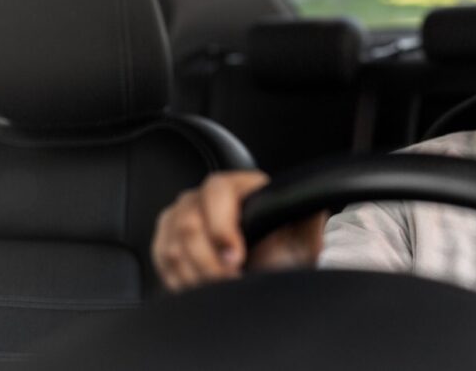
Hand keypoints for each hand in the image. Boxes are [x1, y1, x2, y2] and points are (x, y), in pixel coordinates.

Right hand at [152, 170, 327, 291]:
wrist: (269, 275)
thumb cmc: (285, 253)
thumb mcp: (303, 236)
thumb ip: (307, 216)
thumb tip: (313, 204)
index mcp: (237, 186)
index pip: (217, 191)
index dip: (221, 226)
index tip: (235, 258)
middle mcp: (202, 198)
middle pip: (189, 224)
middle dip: (210, 262)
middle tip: (230, 282)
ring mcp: (179, 218)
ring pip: (173, 247)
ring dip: (197, 275)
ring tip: (221, 288)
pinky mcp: (165, 243)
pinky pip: (162, 262)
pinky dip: (182, 281)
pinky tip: (203, 287)